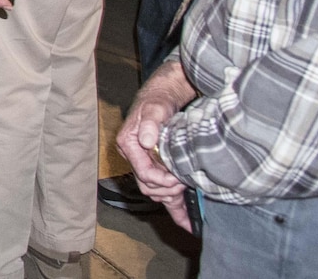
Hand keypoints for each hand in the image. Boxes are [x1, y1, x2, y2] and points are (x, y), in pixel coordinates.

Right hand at [118, 62, 198, 231]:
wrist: (165, 95)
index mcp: (128, 144)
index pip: (142, 172)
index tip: (177, 179)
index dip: (160, 180)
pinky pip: (164, 192)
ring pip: (156, 192)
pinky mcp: (157, 168)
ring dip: (172, 196)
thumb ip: (151, 122)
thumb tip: (147, 139)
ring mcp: (146, 163)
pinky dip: (175, 208)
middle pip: (148, 186)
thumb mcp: (155, 106)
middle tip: (186, 184)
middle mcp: (134, 156)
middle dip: (167, 189)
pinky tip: (188, 222)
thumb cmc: (157, 100)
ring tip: (189, 192)